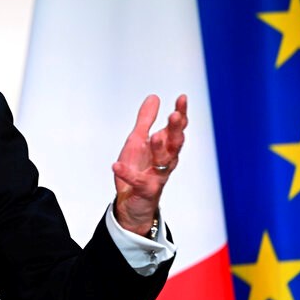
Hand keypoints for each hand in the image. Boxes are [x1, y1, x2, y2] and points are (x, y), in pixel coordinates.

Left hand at [112, 94, 187, 235]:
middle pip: (175, 144)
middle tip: (174, 116)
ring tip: (153, 136)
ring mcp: (157, 175)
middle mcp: (165, 160)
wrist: (131, 202)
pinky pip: (137, 181)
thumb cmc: (139, 169)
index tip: (182, 98)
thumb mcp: (138, 140)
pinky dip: (127, 173)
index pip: (176, 128)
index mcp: (164, 147)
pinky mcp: (145, 190)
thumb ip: (146, 120)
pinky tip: (116, 166)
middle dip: (175, 130)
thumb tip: (154, 97)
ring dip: (159, 148)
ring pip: (163, 162)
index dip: (181, 114)